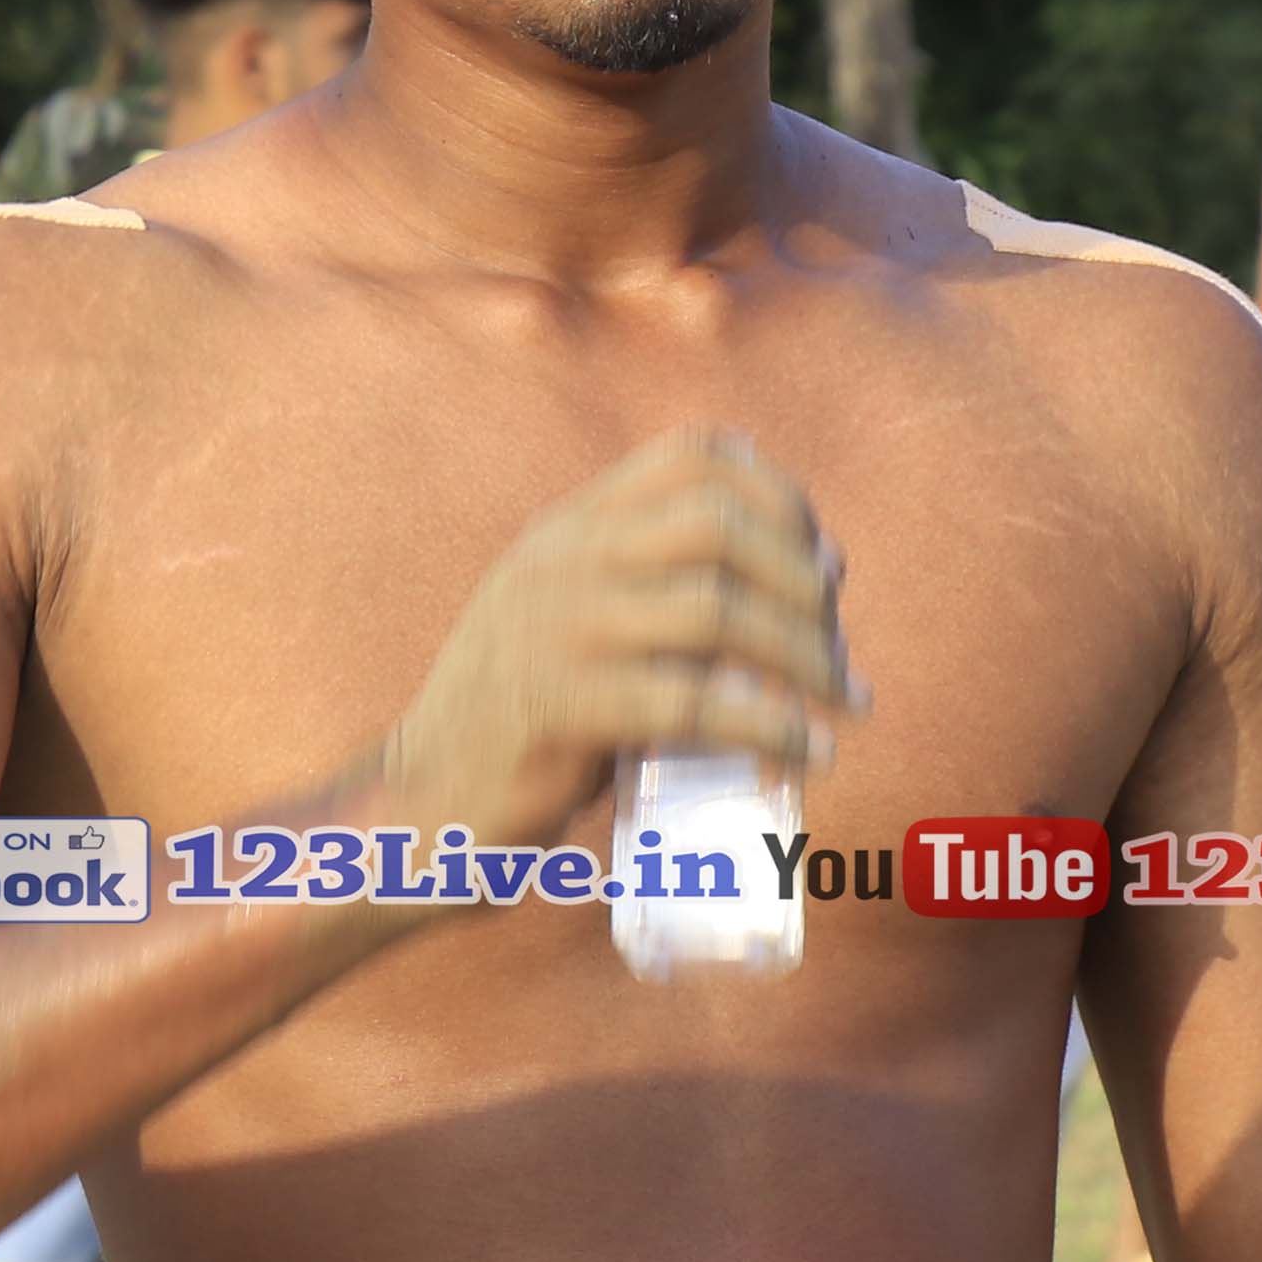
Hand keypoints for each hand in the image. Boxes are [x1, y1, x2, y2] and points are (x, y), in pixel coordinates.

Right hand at [365, 430, 857, 848]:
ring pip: (716, 611)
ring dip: (804, 657)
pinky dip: (768, 725)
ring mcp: (553, 627)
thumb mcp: (574, 625)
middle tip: (839, 650)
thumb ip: (649, 596)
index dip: (781, 497)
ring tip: (843, 704)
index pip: (694, 455)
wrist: (418, 806)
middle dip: (804, 582)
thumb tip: (782, 603)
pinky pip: (689, 701)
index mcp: (570, 528)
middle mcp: (561, 559)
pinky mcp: (555, 706)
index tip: (827, 564)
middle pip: (719, 523)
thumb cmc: (524, 728)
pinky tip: (807, 750)